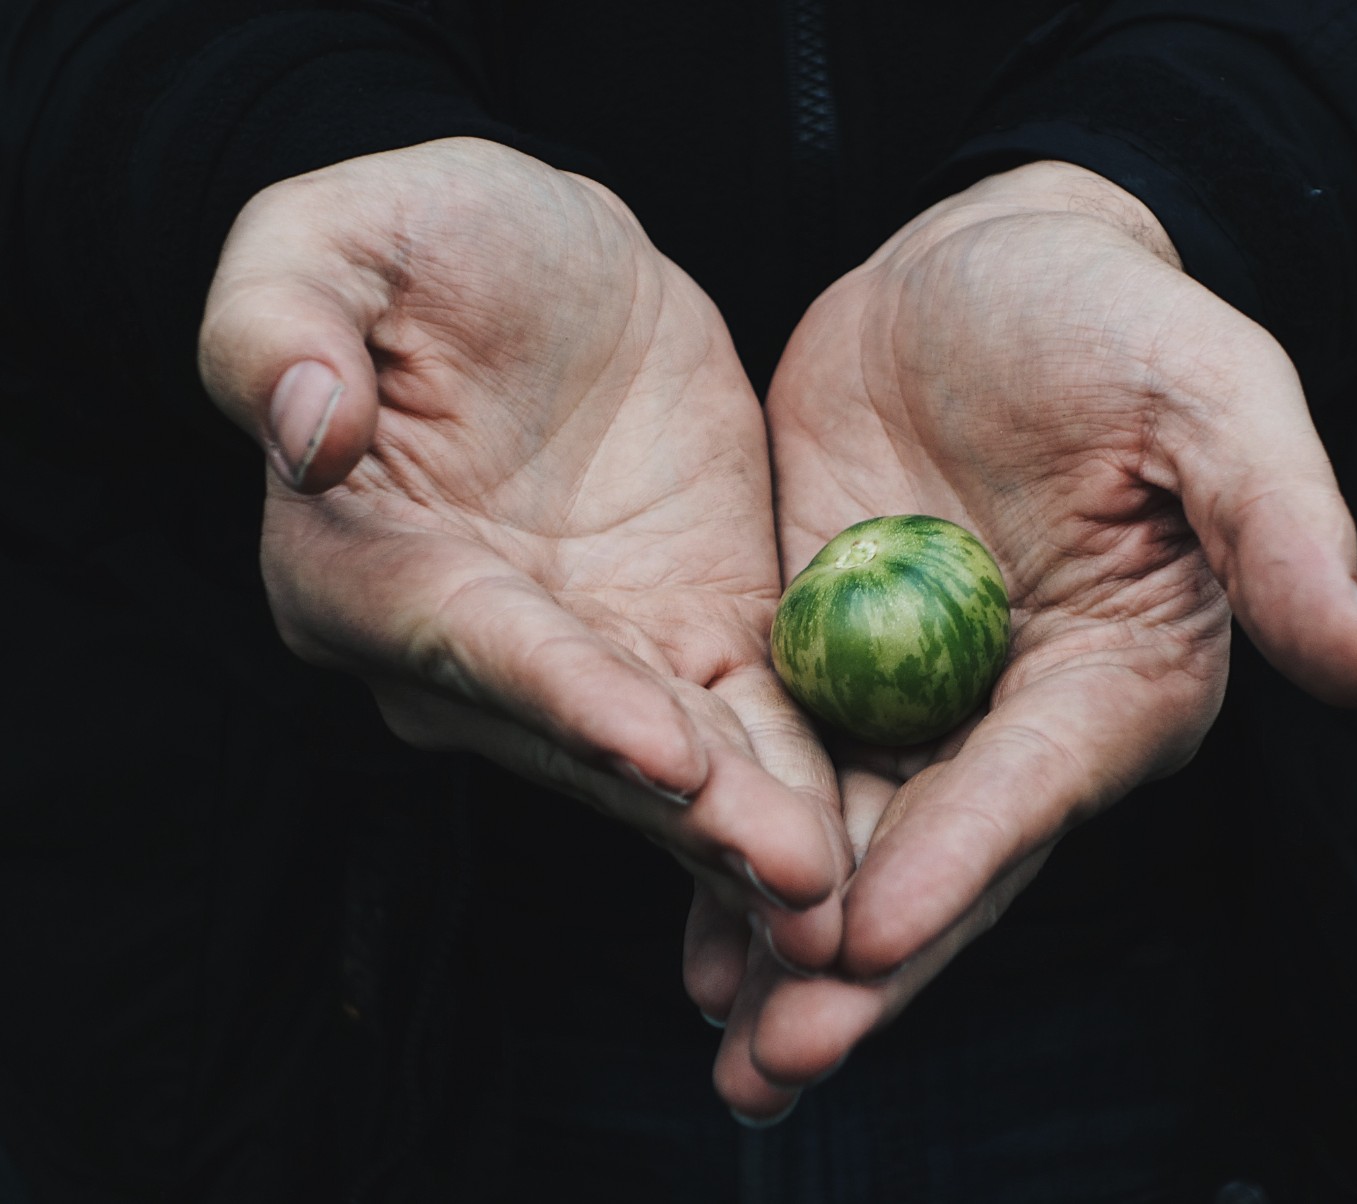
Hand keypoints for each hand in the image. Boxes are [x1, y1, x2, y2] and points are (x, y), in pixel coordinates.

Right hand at [198, 138, 848, 966]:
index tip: (663, 752)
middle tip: (796, 883)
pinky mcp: (689, 644)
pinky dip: (798, 789)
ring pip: (675, 765)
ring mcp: (587, 662)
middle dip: (691, 816)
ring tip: (843, 901)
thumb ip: (280, 324)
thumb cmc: (423, 239)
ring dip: (755, 837)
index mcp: (364, 566)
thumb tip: (304, 431)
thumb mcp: (329, 238)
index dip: (565, 697)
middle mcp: (468, 653)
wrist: (553, 270)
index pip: (471, 641)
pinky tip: (860, 854)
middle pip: (584, 744)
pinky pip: (748, 727)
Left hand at [702, 160, 1356, 1116]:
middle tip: (773, 1070)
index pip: (1032, 786)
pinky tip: (683, 934)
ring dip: (783, 949)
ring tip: (723, 1055)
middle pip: (936, 858)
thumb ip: (1275, 518)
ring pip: (845, 846)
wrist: (975, 276)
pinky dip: (728, 849)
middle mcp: (1016, 718)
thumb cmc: (1108, 320)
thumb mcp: (1205, 388)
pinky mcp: (822, 664)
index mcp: (1118, 679)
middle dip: (858, 968)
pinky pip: (773, 772)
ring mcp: (911, 701)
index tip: (869, 934)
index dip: (959, 860)